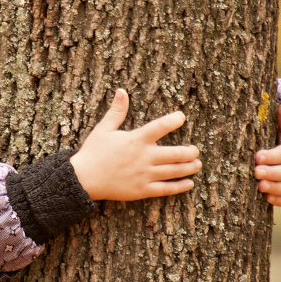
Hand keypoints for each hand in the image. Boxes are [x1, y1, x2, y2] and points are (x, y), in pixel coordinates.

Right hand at [70, 89, 201, 200]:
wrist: (83, 179)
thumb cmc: (93, 152)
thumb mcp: (103, 129)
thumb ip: (116, 111)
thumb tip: (121, 91)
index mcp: (136, 140)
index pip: (161, 127)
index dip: (174, 120)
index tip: (181, 117)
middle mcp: (144, 157)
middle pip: (176, 154)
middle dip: (190, 152)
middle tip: (195, 150)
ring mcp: (145, 175)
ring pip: (174, 171)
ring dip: (189, 167)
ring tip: (197, 164)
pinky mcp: (142, 190)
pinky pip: (166, 189)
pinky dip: (180, 186)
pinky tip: (189, 183)